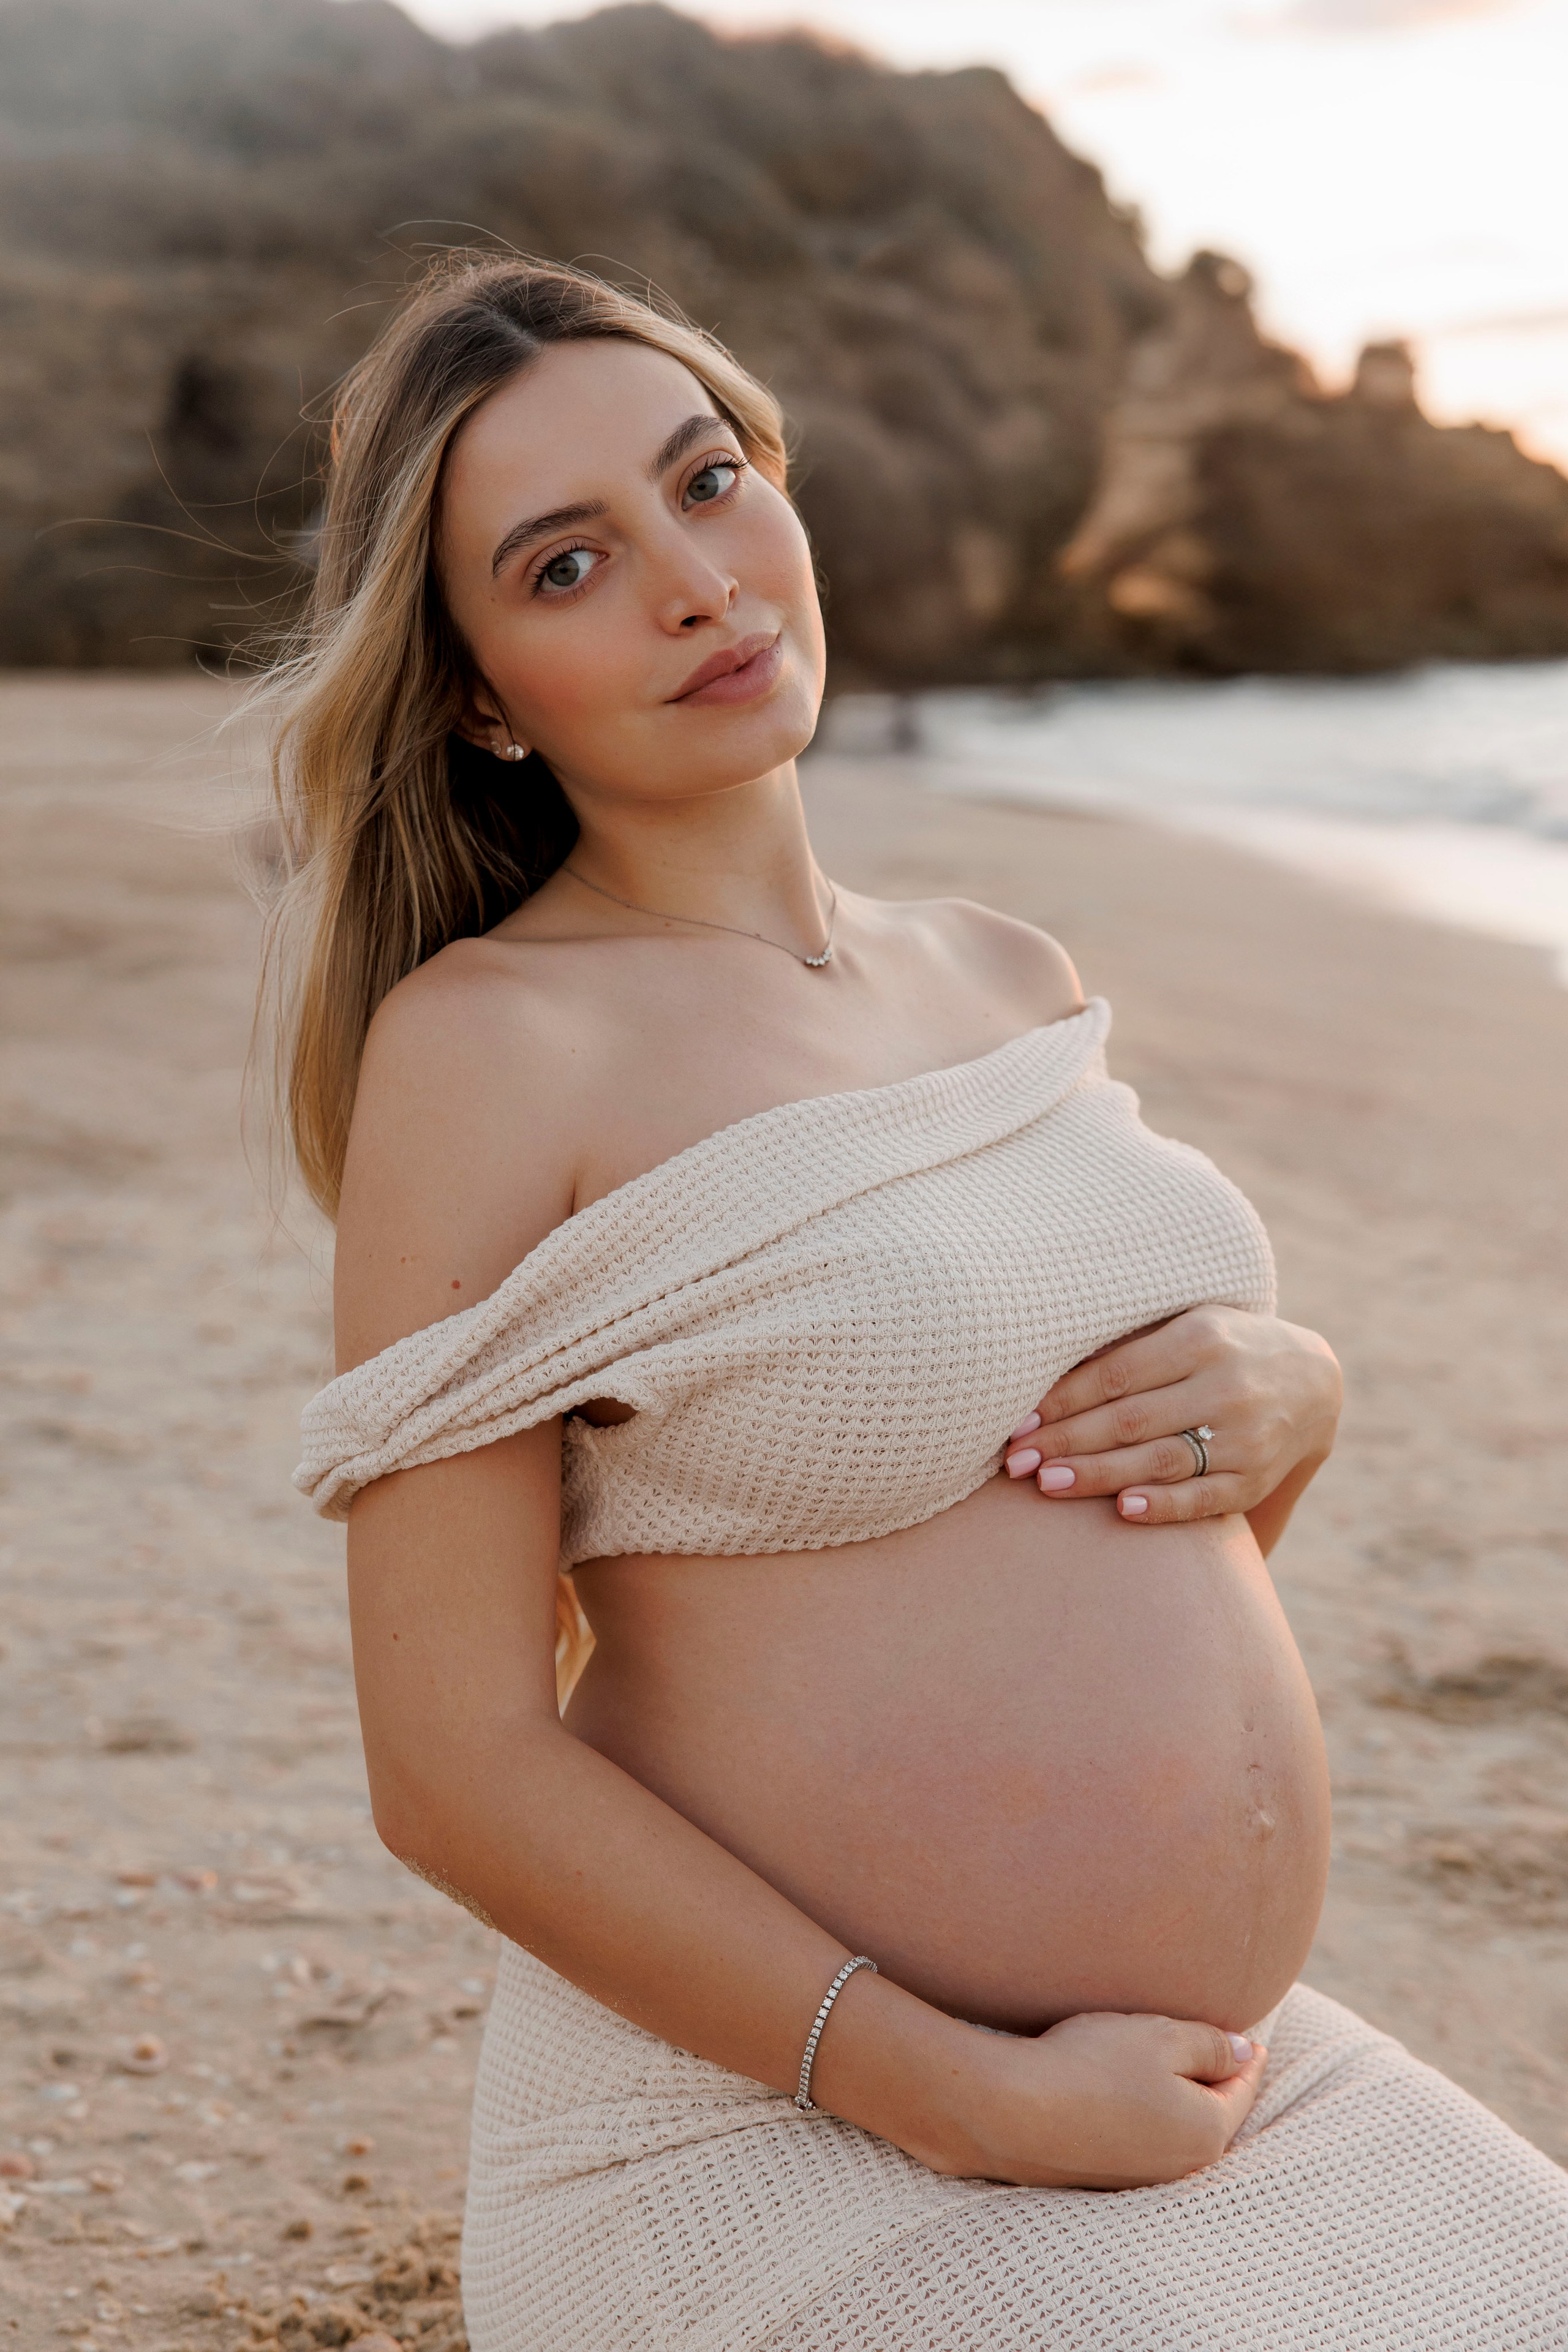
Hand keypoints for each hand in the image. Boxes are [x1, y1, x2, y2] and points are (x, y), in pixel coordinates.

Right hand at [930, 2010, 1266, 2188]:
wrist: (1012, 2111)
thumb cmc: (1093, 2065)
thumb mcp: (1161, 2037)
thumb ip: (1211, 2044)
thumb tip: (1246, 2054)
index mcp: (1207, 2131)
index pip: (1242, 2089)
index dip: (1247, 2059)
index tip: (1254, 2040)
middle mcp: (1181, 2165)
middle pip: (1211, 2115)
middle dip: (1216, 2083)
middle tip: (1220, 2051)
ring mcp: (1140, 2177)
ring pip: (1175, 2129)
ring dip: (1178, 2099)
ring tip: (1172, 2068)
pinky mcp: (1103, 2176)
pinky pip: (1141, 2139)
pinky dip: (1144, 2115)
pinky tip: (1124, 2094)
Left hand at [1002, 1304, 1341, 1525]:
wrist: (1312, 1379)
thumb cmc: (1221, 1348)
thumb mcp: (1186, 1327)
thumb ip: (1131, 1349)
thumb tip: (1046, 1381)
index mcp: (1200, 1338)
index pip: (1116, 1374)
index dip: (1062, 1401)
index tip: (1018, 1423)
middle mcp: (1225, 1385)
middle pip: (1130, 1419)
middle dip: (1067, 1442)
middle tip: (1016, 1462)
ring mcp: (1245, 1435)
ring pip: (1160, 1460)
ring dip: (1098, 1475)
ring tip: (1048, 1484)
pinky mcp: (1256, 1476)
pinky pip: (1204, 1496)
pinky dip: (1163, 1505)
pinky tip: (1122, 1510)